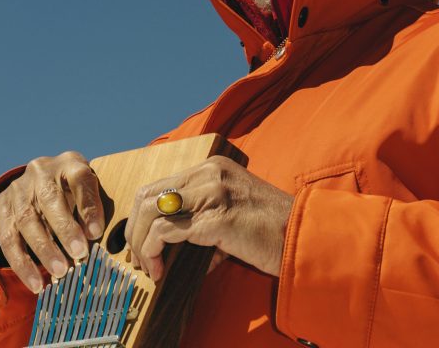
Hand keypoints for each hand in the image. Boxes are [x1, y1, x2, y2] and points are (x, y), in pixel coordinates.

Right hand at [0, 151, 105, 292]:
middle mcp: (40, 172)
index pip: (80, 179)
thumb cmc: (72, 192)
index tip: (97, 232)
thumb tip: (95, 241)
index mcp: (68, 163)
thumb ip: (92, 210)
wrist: (34, 182)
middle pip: (51, 199)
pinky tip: (36, 284)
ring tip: (60, 272)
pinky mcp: (1, 210)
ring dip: (44, 250)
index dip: (89, 205)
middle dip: (65, 229)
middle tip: (80, 254)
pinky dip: (23, 265)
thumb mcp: (86, 192)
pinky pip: (9, 240)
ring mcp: (18, 190)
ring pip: (27, 221)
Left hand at [126, 155, 292, 281]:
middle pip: (148, 194)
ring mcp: (213, 192)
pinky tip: (161, 270)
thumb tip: (171, 249)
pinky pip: (166, 232)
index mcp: (213, 168)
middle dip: (134, 230)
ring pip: (152, 210)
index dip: (141, 217)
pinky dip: (154, 252)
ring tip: (149, 267)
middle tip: (138, 259)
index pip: (159, 185)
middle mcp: (210, 173)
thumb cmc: (272, 232)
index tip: (140, 244)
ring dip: (141, 244)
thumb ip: (201, 223)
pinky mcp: (216, 217)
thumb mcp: (232, 215)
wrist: (305, 238)